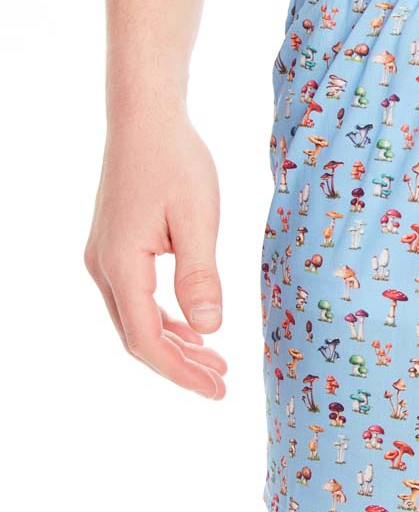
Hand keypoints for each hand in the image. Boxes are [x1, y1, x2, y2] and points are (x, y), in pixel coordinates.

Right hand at [85, 115, 226, 398]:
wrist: (146, 121)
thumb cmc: (176, 163)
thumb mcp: (199, 219)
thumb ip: (201, 275)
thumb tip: (210, 330)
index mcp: (121, 266)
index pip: (146, 339)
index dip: (180, 372)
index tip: (217, 391)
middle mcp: (103, 267)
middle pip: (138, 336)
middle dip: (179, 366)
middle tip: (222, 385)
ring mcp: (105, 257)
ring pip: (136, 319)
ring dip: (174, 345)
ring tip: (215, 364)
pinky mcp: (116, 247)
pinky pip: (137, 298)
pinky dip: (166, 319)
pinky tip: (195, 329)